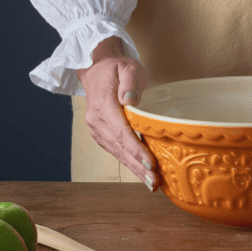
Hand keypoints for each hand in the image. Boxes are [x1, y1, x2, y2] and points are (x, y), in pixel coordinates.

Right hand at [76, 37, 158, 190]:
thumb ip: (129, 81)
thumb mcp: (127, 66)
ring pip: (117, 152)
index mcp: (103, 104)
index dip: (136, 149)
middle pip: (120, 147)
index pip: (122, 131)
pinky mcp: (101, 134)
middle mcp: (96, 120)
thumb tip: (130, 99)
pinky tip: (141, 174)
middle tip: (155, 183)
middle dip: (138, 166)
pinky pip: (116, 151)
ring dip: (134, 169)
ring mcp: (97, 129)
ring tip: (151, 184)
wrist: (98, 70)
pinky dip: (129, 163)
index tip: (151, 163)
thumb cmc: (117, 68)